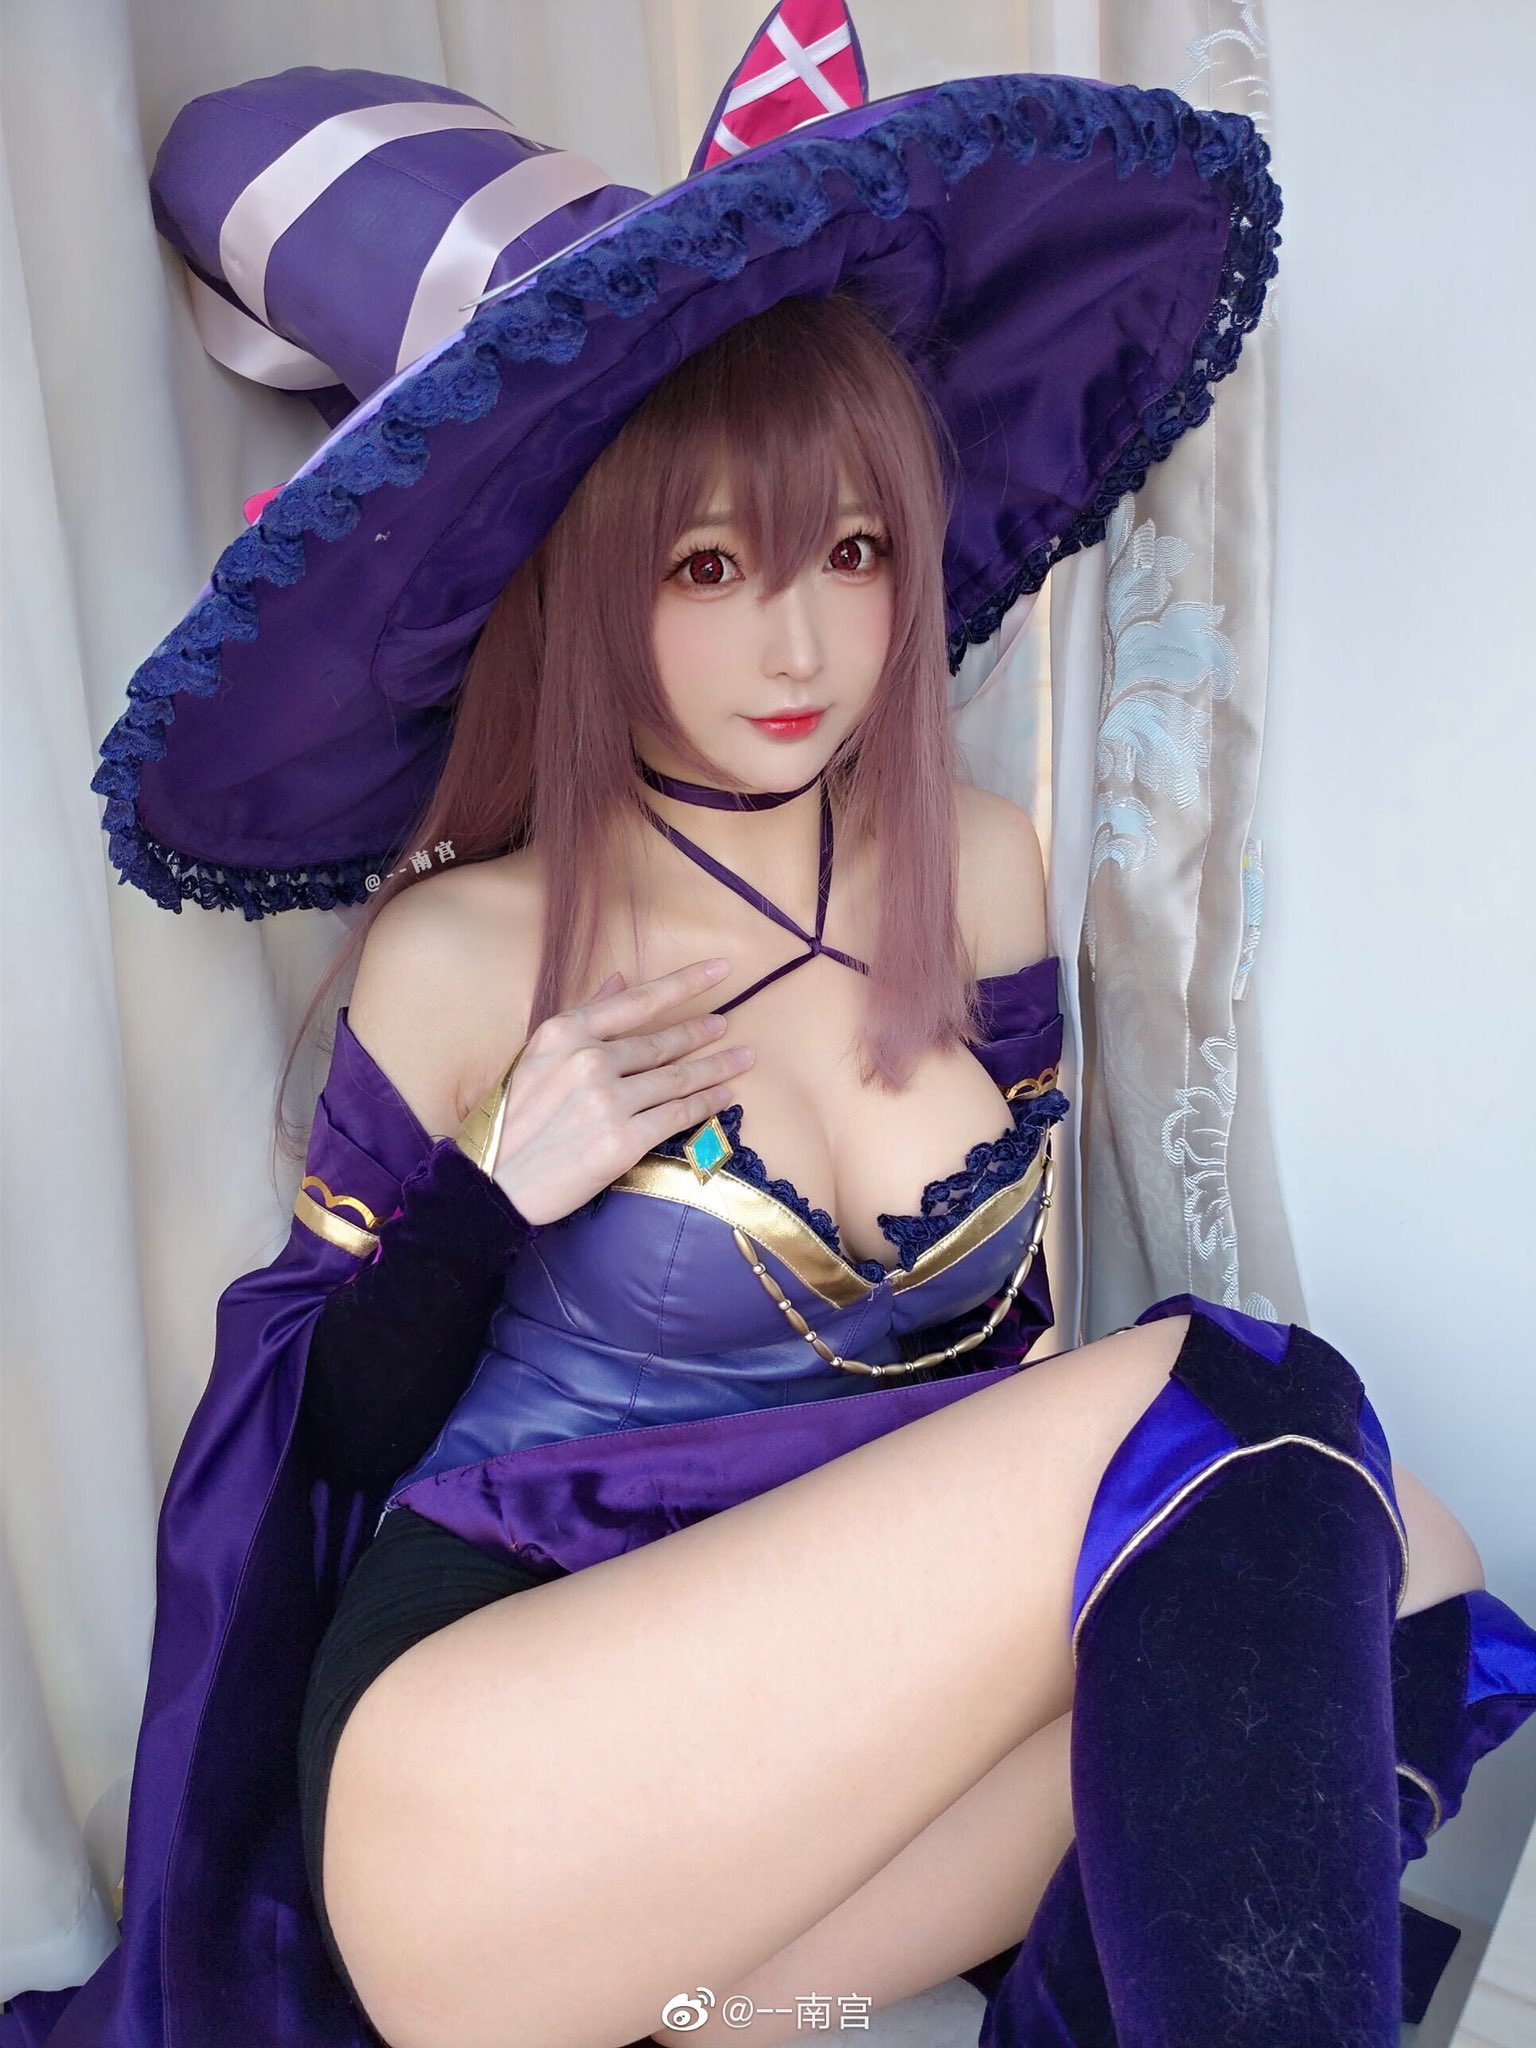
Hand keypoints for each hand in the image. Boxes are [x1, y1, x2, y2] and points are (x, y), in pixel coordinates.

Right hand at [489, 958, 753, 1226]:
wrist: (492, 1183)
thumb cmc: (509, 1120)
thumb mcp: (535, 1056)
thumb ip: (582, 1016)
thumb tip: (619, 979)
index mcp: (563, 1033)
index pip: (638, 1001)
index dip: (684, 983)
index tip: (720, 970)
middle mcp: (588, 1060)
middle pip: (662, 1042)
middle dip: (704, 1032)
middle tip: (729, 1026)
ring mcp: (607, 1101)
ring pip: (677, 1078)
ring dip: (716, 1067)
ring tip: (742, 1058)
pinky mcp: (622, 1141)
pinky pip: (677, 1115)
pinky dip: (706, 1104)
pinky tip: (724, 1096)